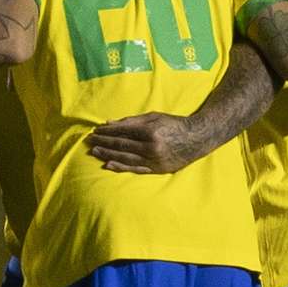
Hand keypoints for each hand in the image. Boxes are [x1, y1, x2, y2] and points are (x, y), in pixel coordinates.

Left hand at [86, 111, 200, 172]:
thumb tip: (109, 123)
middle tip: (90, 140)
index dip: (107, 131)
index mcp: (150, 131)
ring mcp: (154, 160)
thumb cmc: (174, 124)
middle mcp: (151, 147)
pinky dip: (120, 167)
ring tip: (94, 151)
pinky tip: (108, 164)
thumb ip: (131, 121)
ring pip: (125, 158)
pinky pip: (135, 169)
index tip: (96, 130)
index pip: (122, 132)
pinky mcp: (157, 169)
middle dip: (104, 142)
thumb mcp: (154, 117)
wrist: (197, 139)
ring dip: (107, 154)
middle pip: (121, 145)